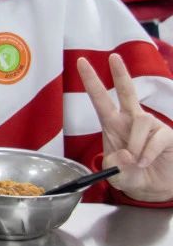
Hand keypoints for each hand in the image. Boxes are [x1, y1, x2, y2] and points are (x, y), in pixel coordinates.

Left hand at [78, 53, 172, 202]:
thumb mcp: (116, 175)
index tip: (81, 61)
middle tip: (113, 57)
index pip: (100, 99)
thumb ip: (115, 167)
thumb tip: (127, 154)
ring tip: (136, 161)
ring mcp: (151, 125)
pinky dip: (148, 152)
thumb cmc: (131, 176)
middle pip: (126, 91)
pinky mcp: (167, 134)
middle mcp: (131, 119)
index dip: (91, 81)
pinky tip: (146, 161)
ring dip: (136, 144)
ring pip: (141, 121)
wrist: (154, 188)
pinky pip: (157, 137)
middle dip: (120, 73)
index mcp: (112, 124)